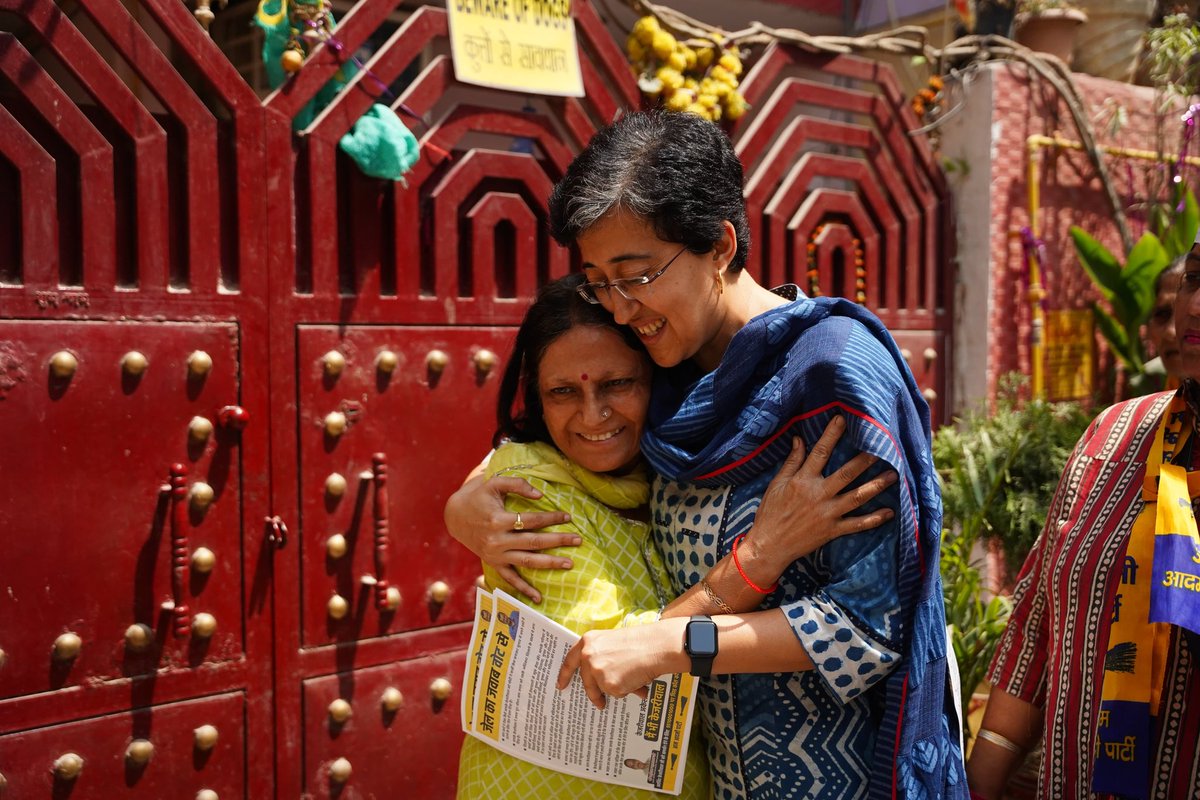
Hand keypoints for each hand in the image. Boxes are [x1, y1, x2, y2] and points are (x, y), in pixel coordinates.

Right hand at [443, 474, 578, 602]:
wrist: (456, 516)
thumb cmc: (479, 497)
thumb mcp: (494, 483)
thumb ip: (517, 484)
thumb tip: (541, 495)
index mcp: (497, 520)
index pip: (531, 520)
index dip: (551, 518)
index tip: (568, 516)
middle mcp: (497, 540)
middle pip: (533, 542)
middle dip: (558, 541)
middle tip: (578, 540)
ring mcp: (495, 555)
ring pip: (527, 561)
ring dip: (549, 563)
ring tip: (569, 563)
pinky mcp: (493, 563)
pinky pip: (510, 579)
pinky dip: (524, 589)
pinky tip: (539, 598)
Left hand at [556, 620, 686, 709]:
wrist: (656, 646)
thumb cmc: (640, 642)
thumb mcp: (613, 641)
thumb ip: (602, 656)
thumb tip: (599, 679)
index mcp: (589, 642)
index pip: (570, 661)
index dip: (565, 674)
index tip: (561, 685)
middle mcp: (588, 656)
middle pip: (586, 682)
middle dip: (594, 694)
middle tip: (599, 703)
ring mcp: (597, 671)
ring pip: (604, 689)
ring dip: (618, 689)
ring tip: (635, 677)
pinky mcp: (609, 685)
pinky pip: (617, 694)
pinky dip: (628, 691)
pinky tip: (637, 680)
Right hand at [747, 416, 896, 577]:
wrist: (769, 545)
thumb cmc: (770, 513)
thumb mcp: (776, 484)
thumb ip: (792, 462)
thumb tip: (799, 439)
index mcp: (803, 480)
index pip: (820, 452)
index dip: (831, 434)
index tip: (843, 419)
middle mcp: (818, 494)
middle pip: (847, 473)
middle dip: (866, 460)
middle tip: (883, 448)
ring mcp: (828, 513)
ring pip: (857, 497)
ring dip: (876, 485)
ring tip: (893, 475)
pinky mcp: (832, 530)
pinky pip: (857, 524)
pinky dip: (874, 519)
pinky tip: (889, 512)